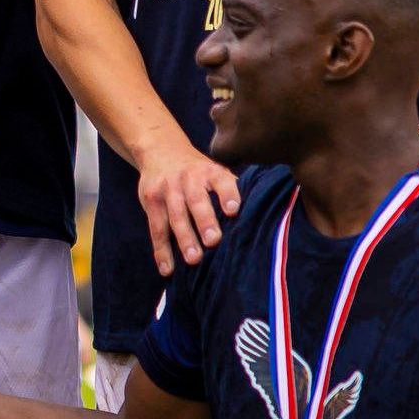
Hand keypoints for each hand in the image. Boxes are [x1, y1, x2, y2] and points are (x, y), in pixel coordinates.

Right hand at [136, 141, 241, 274]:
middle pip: (196, 200)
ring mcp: (167, 189)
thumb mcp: (215, 172)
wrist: (161, 150)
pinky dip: (161, 250)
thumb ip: (234, 191)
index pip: (221, 181)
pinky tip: (167, 268)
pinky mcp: (150, 201)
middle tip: (213, 241)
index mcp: (210, 172)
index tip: (233, 210)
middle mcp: (188, 178)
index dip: (227, 194)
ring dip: (184, 238)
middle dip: (204, 220)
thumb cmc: (198, 172)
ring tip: (193, 259)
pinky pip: (156, 228)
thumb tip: (267, 218)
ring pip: (175, 216)